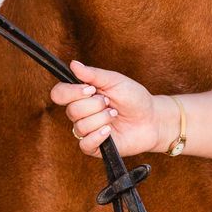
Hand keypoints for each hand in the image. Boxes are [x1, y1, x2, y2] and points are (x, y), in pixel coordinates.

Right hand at [47, 60, 163, 158]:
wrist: (152, 119)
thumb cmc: (134, 98)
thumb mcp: (115, 81)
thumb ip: (93, 74)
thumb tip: (73, 64)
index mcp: (82, 95)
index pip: (59, 94)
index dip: (71, 92)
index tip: (90, 89)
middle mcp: (81, 113)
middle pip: (71, 111)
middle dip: (94, 105)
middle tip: (110, 102)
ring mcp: (87, 130)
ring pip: (80, 127)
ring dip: (101, 119)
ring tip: (115, 115)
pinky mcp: (94, 147)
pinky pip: (85, 144)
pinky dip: (98, 136)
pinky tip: (110, 130)